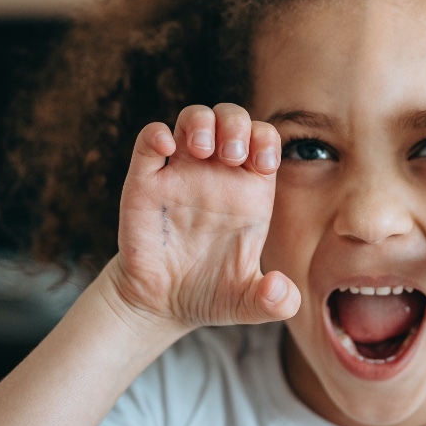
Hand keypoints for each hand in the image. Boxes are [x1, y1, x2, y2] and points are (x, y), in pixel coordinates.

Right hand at [105, 104, 300, 330]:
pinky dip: (156, 134)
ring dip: (200, 121)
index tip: (263, 164)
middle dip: (235, 123)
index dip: (266, 140)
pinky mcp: (145, 183)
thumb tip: (281, 290)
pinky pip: (148, 142)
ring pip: (192, 119)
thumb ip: (275, 302)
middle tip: (231, 155)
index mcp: (248, 191)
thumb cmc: (210, 295)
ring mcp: (179, 174)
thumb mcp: (248, 304)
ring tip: (204, 149)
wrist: (161, 306)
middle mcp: (216, 174)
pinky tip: (166, 148)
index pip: (263, 139)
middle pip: (230, 118)